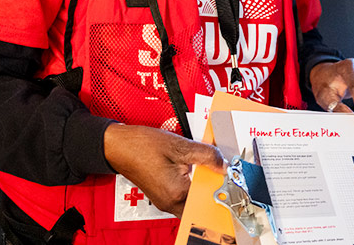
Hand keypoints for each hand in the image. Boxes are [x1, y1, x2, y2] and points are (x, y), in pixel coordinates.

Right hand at [103, 123, 224, 216]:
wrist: (118, 146)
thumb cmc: (142, 145)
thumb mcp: (180, 146)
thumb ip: (207, 156)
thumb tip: (224, 165)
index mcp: (176, 193)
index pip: (208, 201)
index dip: (224, 192)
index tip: (235, 186)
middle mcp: (169, 203)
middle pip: (201, 207)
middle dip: (214, 194)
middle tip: (225, 181)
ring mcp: (165, 202)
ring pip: (193, 203)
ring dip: (204, 191)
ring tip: (213, 175)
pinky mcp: (162, 197)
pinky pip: (184, 197)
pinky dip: (194, 188)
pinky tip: (198, 174)